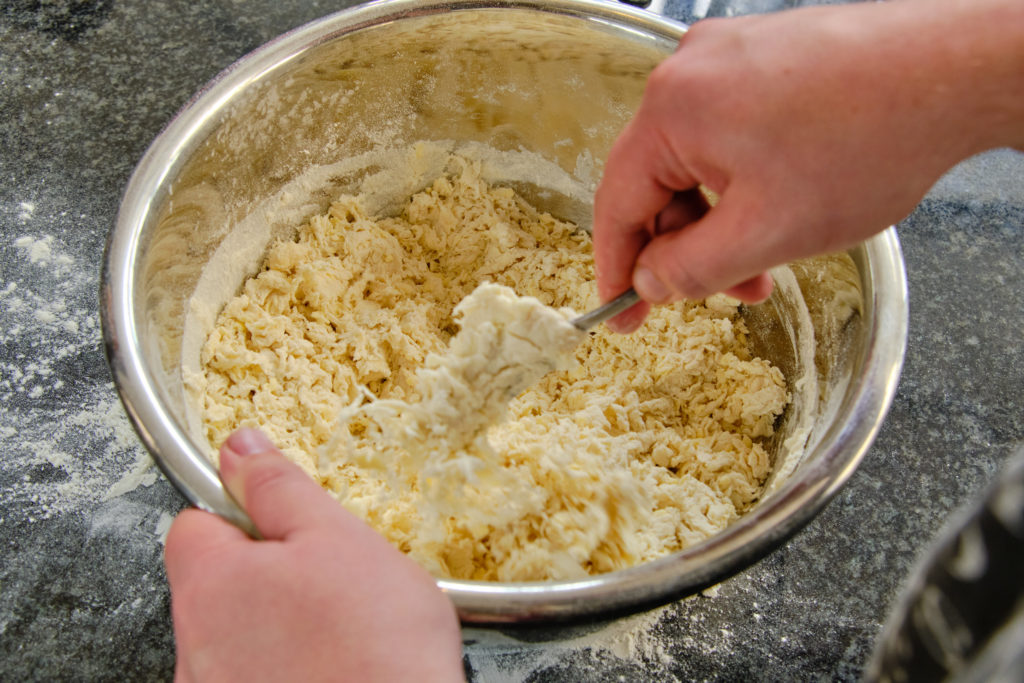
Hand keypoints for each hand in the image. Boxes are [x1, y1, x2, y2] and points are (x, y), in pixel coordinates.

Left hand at [164, 429, 463, 682]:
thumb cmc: (376, 645)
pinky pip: (254, 675)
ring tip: (336, 630)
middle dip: (268, 572)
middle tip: (328, 578)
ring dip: (276, 623)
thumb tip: (240, 447)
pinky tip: (329, 668)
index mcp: (210, 582)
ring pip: (237, 634)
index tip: (283, 519)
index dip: (243, 511)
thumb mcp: (337, 537)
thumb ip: (278, 487)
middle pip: (218, 582)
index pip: (195, 519)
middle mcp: (193, 646)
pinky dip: (284, 668)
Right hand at [594, 0, 1023, 331]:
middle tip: (727, 294)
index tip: (620, 312)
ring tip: (770, 257)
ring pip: (699, 160)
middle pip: (660, 181)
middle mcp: (690, 71)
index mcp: (672, 109)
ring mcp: (729, 56)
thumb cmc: (870, 142)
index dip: (617, 267)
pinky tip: (783, 204)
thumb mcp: (765, 233)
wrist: (957, 70)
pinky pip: (731, 132)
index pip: (617, 203)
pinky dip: (745, 180)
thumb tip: (650, 282)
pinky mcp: (766, 54)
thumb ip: (691, 269)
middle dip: (690, 247)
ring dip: (724, 218)